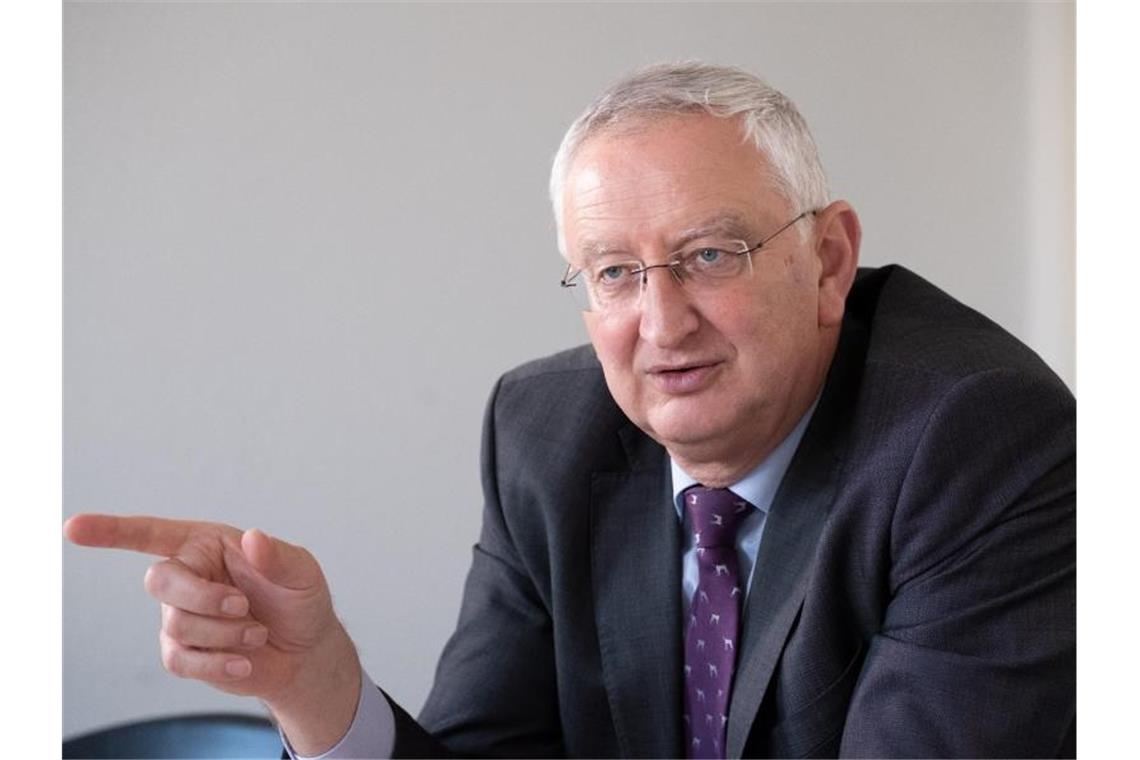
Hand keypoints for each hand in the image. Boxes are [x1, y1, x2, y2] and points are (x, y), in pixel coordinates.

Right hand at [64, 514, 361, 753]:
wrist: (305, 652)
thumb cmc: (301, 600)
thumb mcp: (302, 572)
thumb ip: (277, 556)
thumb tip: (251, 539)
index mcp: (208, 545)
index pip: (152, 533)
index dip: (112, 531)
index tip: (72, 528)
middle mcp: (187, 576)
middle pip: (158, 581)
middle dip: (202, 598)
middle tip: (244, 605)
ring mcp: (179, 616)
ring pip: (175, 624)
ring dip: (224, 633)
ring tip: (256, 633)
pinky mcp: (182, 652)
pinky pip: (180, 660)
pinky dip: (216, 663)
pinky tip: (243, 662)